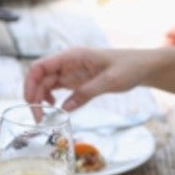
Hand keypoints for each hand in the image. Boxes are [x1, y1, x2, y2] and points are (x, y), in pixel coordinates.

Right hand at [23, 47, 148, 110]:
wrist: (143, 66)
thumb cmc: (130, 67)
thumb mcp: (110, 81)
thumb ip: (86, 93)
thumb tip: (63, 109)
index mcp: (72, 56)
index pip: (40, 66)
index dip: (30, 83)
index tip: (30, 102)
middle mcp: (67, 63)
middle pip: (39, 78)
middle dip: (33, 96)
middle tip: (38, 118)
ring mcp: (70, 71)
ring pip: (45, 84)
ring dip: (40, 100)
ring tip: (44, 117)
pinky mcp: (75, 81)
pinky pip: (55, 89)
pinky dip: (50, 99)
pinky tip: (55, 109)